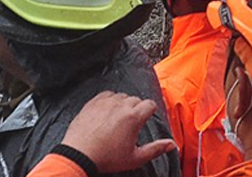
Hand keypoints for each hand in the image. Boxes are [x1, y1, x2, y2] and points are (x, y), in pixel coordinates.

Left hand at [61, 92, 175, 172]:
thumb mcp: (135, 158)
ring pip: (121, 96)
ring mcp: (105, 102)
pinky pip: (106, 94)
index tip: (147, 117)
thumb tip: (171, 144)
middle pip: (136, 99)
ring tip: (120, 118)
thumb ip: (156, 149)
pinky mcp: (93, 102)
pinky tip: (108, 111)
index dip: (150, 111)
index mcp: (133, 117)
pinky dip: (110, 100)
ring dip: (123, 104)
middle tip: (132, 123)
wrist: (80, 154)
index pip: (150, 104)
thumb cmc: (106, 158)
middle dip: (137, 108)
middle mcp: (120, 105)